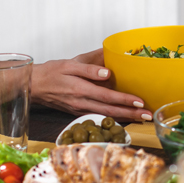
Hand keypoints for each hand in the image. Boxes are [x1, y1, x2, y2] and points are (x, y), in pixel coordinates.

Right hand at [32, 48, 151, 120]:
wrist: (34, 86)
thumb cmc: (51, 73)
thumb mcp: (69, 64)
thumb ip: (88, 69)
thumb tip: (107, 73)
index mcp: (80, 90)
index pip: (108, 97)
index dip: (125, 100)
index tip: (140, 101)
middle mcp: (82, 103)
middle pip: (111, 112)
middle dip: (131, 114)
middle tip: (149, 115)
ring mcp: (80, 110)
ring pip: (106, 117)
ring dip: (125, 118)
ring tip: (141, 118)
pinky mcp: (79, 113)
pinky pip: (99, 117)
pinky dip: (113, 118)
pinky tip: (123, 116)